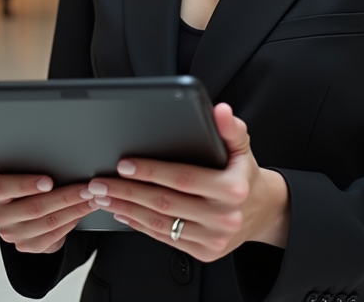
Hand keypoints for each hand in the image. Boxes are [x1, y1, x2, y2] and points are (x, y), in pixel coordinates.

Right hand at [0, 173, 99, 253]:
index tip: (49, 181)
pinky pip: (51, 237)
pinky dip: (70, 223)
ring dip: (74, 211)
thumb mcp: (21, 167)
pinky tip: (82, 213)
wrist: (20, 201)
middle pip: (33, 208)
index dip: (26, 185)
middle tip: (87, 188)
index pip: (3, 187)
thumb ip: (32, 164)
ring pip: (47, 224)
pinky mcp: (24, 246)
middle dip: (65, 197)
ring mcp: (9, 233)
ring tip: (92, 199)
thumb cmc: (25, 175)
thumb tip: (62, 158)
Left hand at [85, 103, 289, 262]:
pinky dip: (140, 225)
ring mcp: (213, 238)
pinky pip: (165, 239)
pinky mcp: (204, 253)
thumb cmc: (244, 176)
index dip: (151, 171)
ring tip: (104, 197)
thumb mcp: (242, 148)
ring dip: (127, 209)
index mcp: (232, 189)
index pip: (183, 178)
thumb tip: (220, 111)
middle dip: (127, 191)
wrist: (262, 212)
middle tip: (101, 182)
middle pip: (165, 202)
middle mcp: (224, 217)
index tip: (124, 164)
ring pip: (161, 223)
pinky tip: (124, 213)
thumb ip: (230, 128)